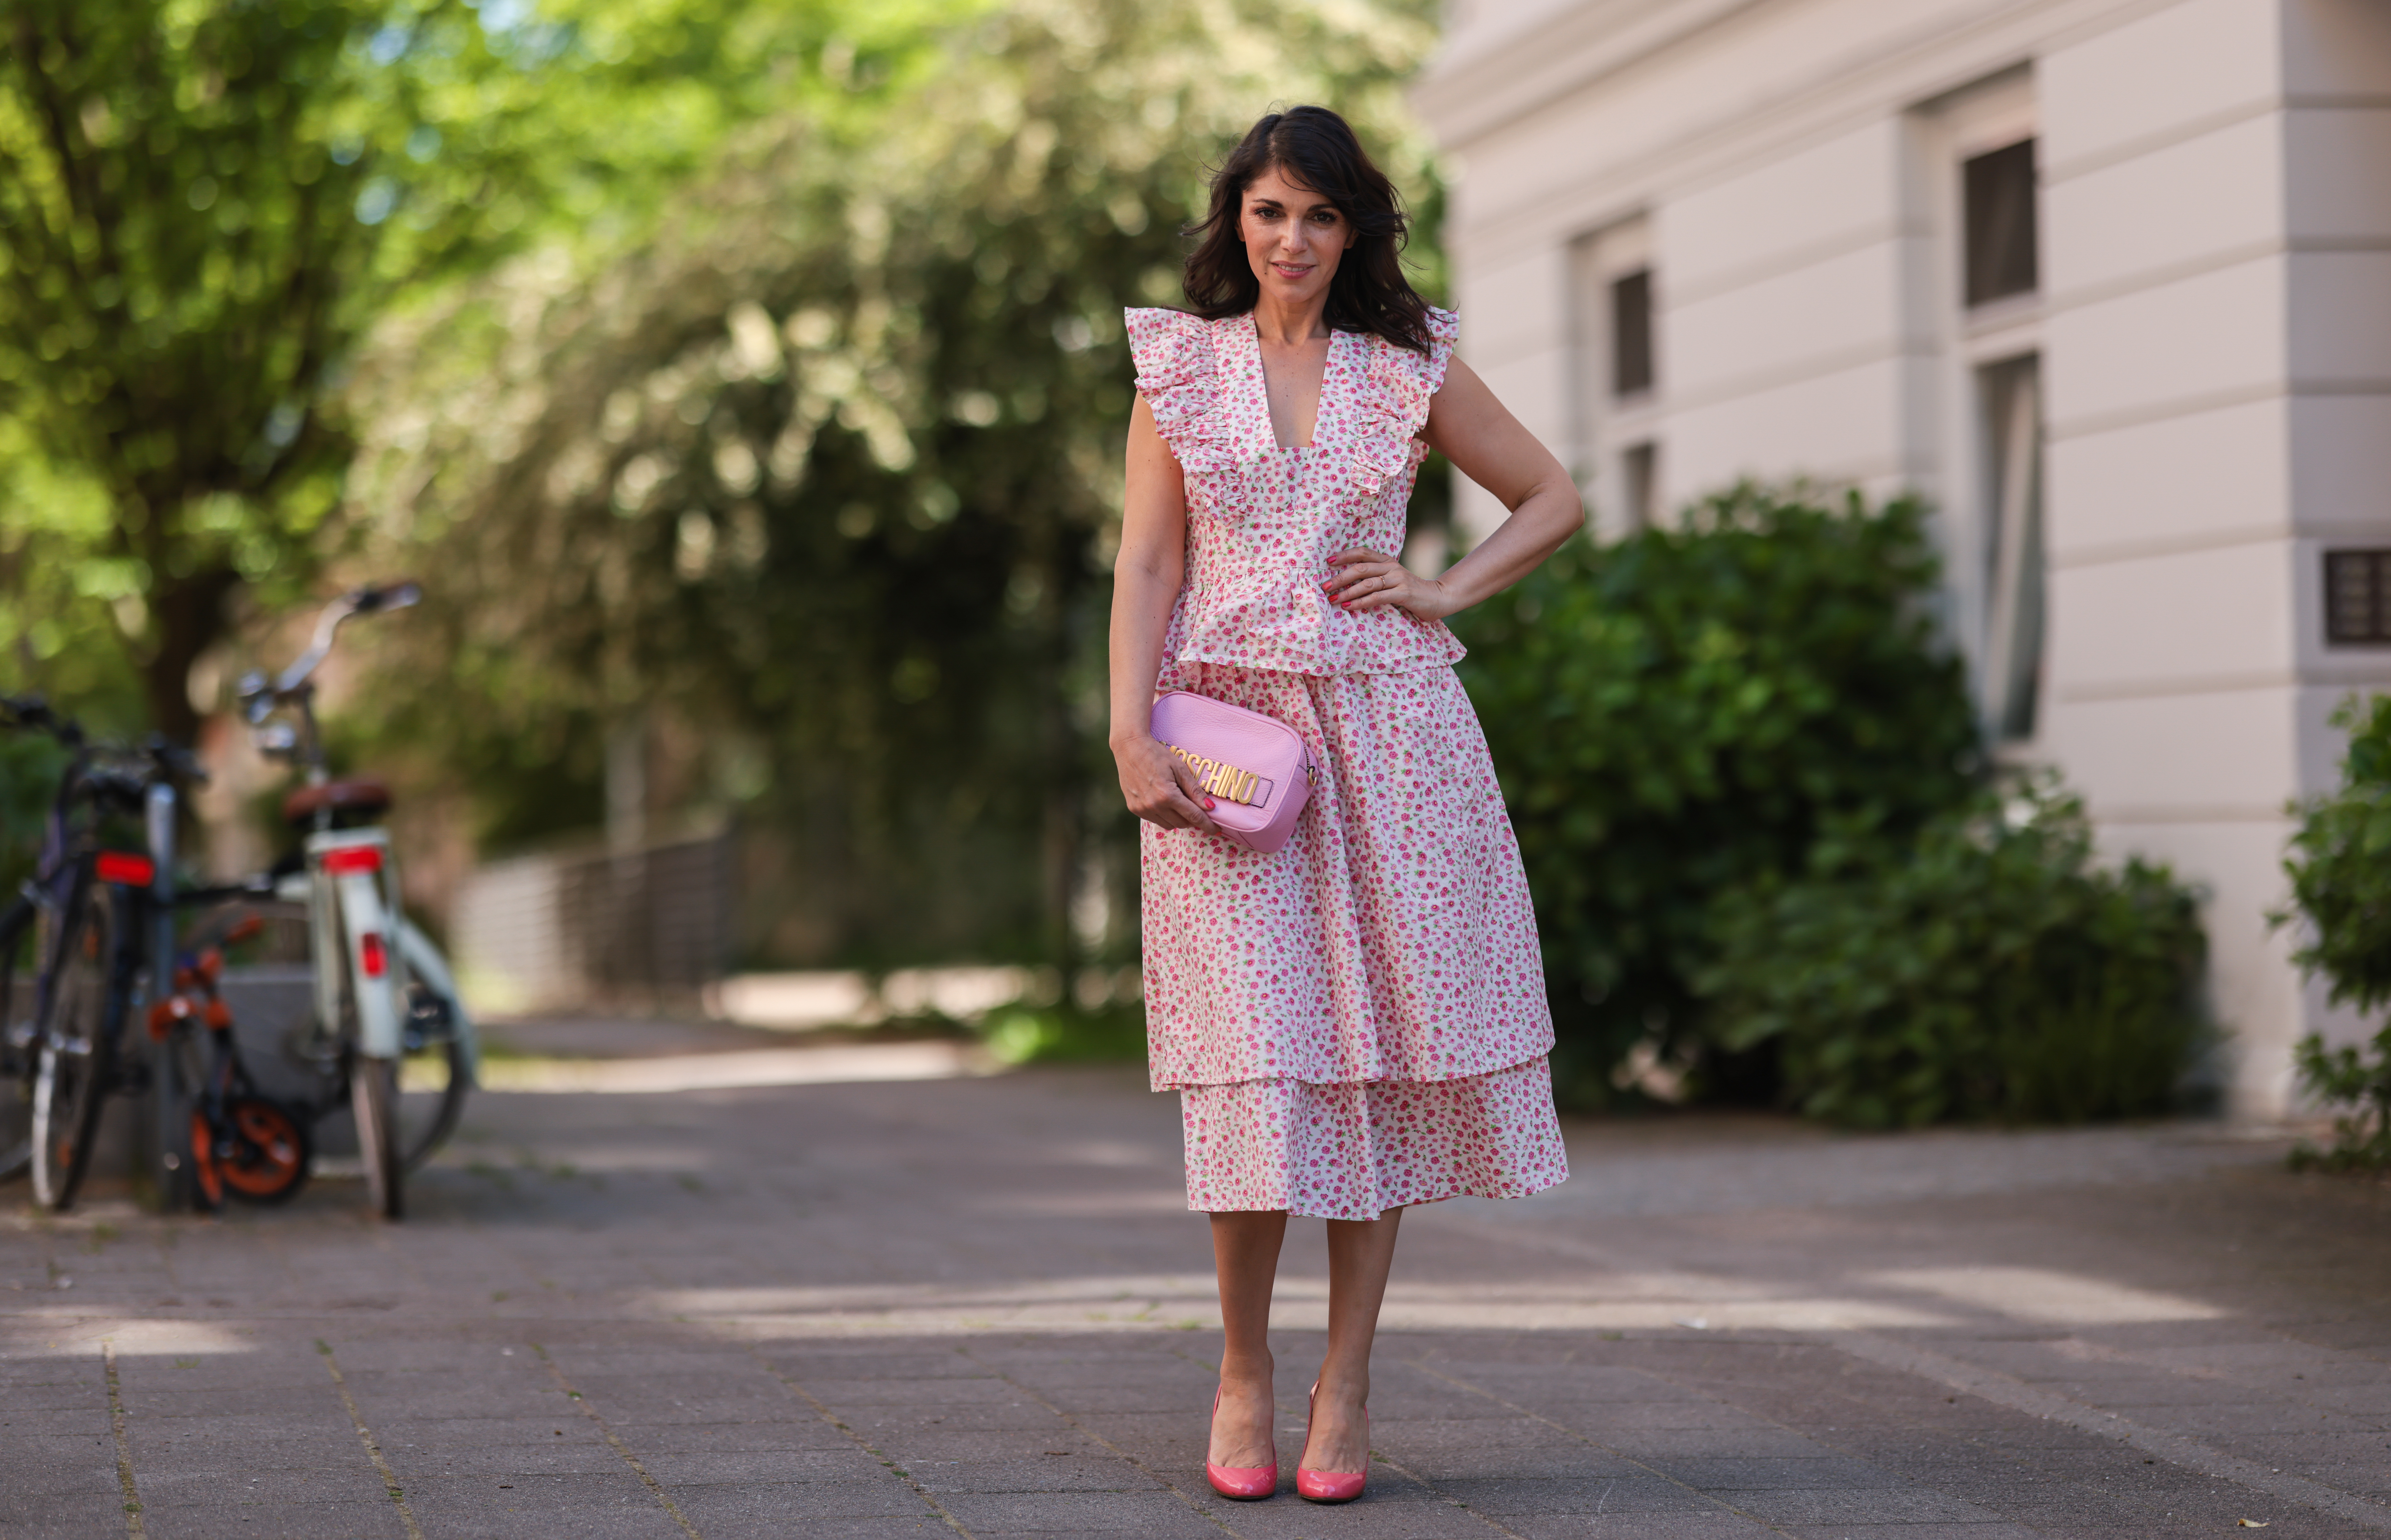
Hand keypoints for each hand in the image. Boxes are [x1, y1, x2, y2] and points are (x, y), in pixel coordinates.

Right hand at [1114, 732, 1221, 833]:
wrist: (1129, 747)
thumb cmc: (1156, 754)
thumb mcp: (1179, 768)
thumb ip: (1194, 790)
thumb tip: (1210, 807)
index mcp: (1167, 795)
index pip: (1193, 816)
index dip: (1207, 825)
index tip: (1217, 830)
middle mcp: (1154, 805)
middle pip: (1182, 823)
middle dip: (1192, 819)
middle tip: (1196, 808)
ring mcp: (1142, 809)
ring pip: (1169, 824)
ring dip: (1178, 818)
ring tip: (1178, 802)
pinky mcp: (1133, 808)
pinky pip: (1155, 820)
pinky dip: (1164, 815)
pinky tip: (1163, 801)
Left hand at [1322, 547, 1456, 619]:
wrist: (1438, 598)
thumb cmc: (1411, 591)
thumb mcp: (1393, 580)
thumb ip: (1376, 579)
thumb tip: (1348, 584)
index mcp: (1387, 561)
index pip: (1363, 552)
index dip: (1345, 555)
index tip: (1328, 561)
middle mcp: (1392, 567)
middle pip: (1361, 567)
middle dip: (1340, 577)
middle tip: (1324, 586)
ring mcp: (1398, 579)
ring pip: (1367, 583)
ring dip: (1347, 591)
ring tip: (1333, 599)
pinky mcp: (1403, 593)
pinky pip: (1377, 597)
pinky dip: (1361, 602)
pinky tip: (1349, 607)